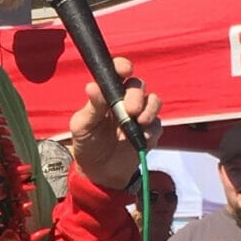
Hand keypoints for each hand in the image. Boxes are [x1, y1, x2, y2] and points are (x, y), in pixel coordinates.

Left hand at [69, 57, 161, 188]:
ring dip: (149, 109)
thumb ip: (91, 107)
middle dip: (136, 95)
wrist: (99, 173)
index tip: (125, 70)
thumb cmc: (87, 145)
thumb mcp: (83, 127)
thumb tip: (92, 86)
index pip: (117, 73)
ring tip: (139, 122)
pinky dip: (152, 129)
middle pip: (138, 85)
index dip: (122, 67)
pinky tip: (142, 138)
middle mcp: (125, 101)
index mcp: (107, 95)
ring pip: (153, 101)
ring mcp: (139, 115)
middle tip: (131, 110)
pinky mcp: (149, 132)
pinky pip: (157, 124)